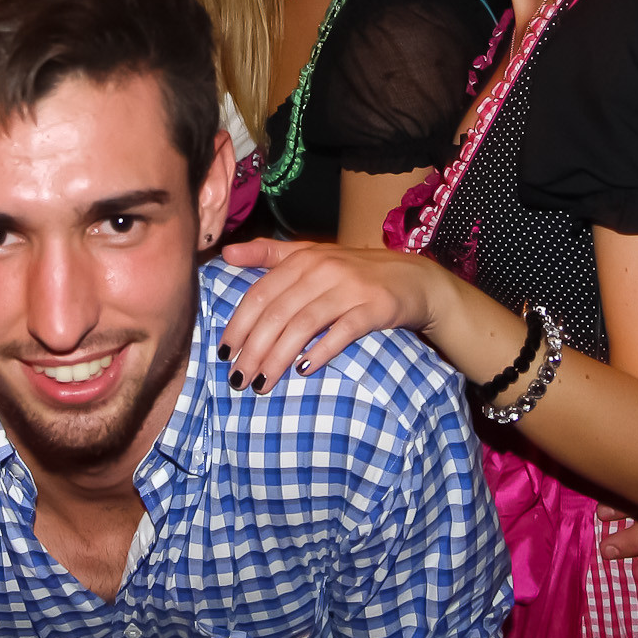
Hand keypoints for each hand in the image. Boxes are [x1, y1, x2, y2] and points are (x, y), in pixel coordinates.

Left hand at [216, 239, 442, 394]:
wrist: (413, 278)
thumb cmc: (353, 271)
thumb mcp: (311, 255)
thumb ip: (268, 254)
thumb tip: (226, 254)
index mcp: (303, 258)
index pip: (261, 293)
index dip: (239, 324)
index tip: (224, 353)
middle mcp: (324, 269)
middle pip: (278, 312)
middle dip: (254, 349)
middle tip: (239, 379)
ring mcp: (350, 288)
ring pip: (304, 325)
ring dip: (279, 357)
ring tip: (262, 383)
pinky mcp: (375, 308)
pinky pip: (344, 331)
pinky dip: (322, 351)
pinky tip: (304, 370)